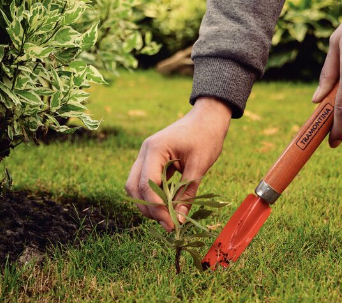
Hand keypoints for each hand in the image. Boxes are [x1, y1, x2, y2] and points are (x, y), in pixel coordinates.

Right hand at [125, 97, 231, 230]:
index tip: (172, 224)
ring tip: (168, 216)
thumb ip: (187, 194)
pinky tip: (168, 205)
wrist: (208, 117)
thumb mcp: (199, 166)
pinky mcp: (152, 160)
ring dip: (148, 203)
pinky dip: (153, 195)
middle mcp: (145, 152)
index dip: (157, 208)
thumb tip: (180, 220)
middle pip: (134, 187)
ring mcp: (146, 155)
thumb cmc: (206, 137)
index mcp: (155, 149)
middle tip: (169, 224)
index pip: (147, 185)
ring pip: (136, 186)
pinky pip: (145, 181)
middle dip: (148, 209)